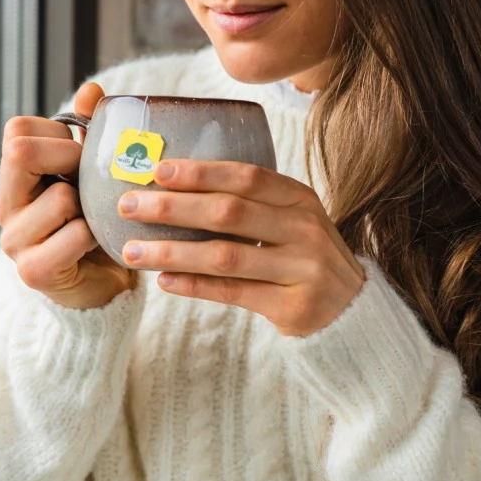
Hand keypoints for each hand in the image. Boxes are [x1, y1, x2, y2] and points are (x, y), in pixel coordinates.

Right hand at [0, 82, 135, 310]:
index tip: (78, 153)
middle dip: (69, 157)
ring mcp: (15, 242)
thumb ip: (88, 131)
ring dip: (89, 205)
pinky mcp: (34, 271)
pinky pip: (76, 235)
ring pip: (59, 196)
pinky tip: (97, 243)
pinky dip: (96, 235)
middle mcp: (6, 207)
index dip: (56, 132)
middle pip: (20, 153)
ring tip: (94, 217)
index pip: (17, 130)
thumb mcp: (91, 172)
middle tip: (89, 180)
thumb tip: (91, 90)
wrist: (103, 286)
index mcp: (14, 179)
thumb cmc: (95, 221)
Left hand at [117, 159, 365, 336]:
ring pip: (225, 256)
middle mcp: (304, 229)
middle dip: (173, 207)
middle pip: (229, 212)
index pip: (246, 176)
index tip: (157, 170)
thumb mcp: (290, 220)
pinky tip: (164, 280)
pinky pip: (233, 293)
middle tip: (129, 205)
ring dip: (173, 251)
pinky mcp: (293, 307)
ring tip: (132, 250)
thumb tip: (172, 187)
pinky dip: (194, 285)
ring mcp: (302, 269)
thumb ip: (249, 204)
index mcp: (299, 199)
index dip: (200, 172)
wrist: (352, 310)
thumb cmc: (302, 257)